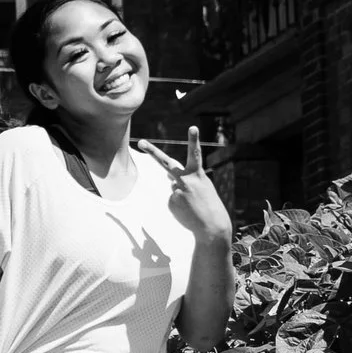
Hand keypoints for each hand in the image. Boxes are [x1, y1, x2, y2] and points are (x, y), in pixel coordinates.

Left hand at [145, 127, 230, 246]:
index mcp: (198, 175)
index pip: (195, 154)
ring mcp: (176, 191)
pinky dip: (178, 204)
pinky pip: (172, 199)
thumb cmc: (208, 205)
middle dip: (152, 151)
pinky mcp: (170, 201)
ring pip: (173, 187)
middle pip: (166, 163)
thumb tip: (169, 177)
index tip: (193, 127)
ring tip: (192, 204)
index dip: (194, 140)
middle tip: (140, 141)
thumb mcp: (201, 187)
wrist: (211, 226)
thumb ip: (185, 179)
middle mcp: (186, 180)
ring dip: (182, 194)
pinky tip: (186, 210)